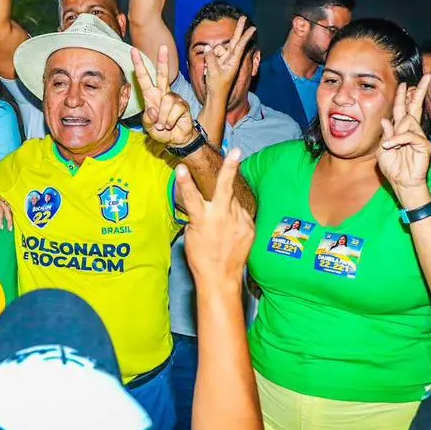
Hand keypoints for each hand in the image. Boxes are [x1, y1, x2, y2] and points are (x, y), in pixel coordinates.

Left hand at [0, 184, 13, 230]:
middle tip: (10, 228)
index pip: (0, 210)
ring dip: (10, 215)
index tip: (1, 226)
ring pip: (8, 206)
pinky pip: (6, 204)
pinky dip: (8, 210)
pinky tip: (7, 215)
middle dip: (9, 219)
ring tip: (10, 223)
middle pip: (7, 209)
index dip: (1, 219)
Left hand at [133, 44, 197, 146]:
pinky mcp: (183, 105)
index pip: (144, 78)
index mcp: (151, 96)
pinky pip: (174, 110)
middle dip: (163, 61)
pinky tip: (171, 124)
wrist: (176, 139)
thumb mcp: (149, 126)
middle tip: (163, 47)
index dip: (138, 65)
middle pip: (162, 74)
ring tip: (163, 125)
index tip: (134, 51)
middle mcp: (162, 94)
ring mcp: (173, 98)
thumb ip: (148, 118)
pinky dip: (170, 121)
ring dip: (163, 117)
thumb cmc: (161, 131)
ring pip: (166, 101)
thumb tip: (154, 109)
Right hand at [178, 148, 252, 284]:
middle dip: (230, 168)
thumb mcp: (192, 235)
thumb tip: (205, 207)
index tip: (181, 168)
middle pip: (225, 188)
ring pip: (234, 201)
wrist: (221, 278)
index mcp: (202, 219)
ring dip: (228, 204)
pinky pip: (242, 215)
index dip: (185, 182)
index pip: (191, 197)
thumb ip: (199, 217)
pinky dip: (236, 218)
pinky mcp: (249, 228)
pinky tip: (231, 232)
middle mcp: (221, 218)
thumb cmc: (201, 258)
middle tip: (236, 151)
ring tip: (222, 222)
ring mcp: (238, 222)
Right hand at [201, 15, 255, 104]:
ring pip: (218, 50)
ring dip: (213, 56)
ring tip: (213, 71)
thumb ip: (210, 58)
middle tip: (244, 17)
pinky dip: (209, 58)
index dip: (245, 36)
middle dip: (238, 29)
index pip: (240, 46)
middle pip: (235, 41)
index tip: (253, 27)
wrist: (215, 97)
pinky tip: (208, 69)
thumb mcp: (212, 72)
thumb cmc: (217, 87)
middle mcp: (230, 59)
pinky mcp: (218, 63)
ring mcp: (224, 60)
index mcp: (233, 62)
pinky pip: (212, 55)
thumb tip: (208, 47)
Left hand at [378, 75, 430, 199]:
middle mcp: (411, 130)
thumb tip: (386, 120)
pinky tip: (392, 146)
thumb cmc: (393, 168)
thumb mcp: (383, 150)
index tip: (405, 84)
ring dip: (397, 132)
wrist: (402, 183)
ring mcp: (419, 137)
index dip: (403, 97)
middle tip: (426, 77)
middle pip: (415, 107)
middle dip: (419, 92)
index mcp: (400, 130)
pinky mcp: (424, 145)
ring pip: (409, 122)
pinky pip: (410, 135)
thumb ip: (385, 135)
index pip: (403, 109)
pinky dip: (399, 139)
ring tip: (391, 146)